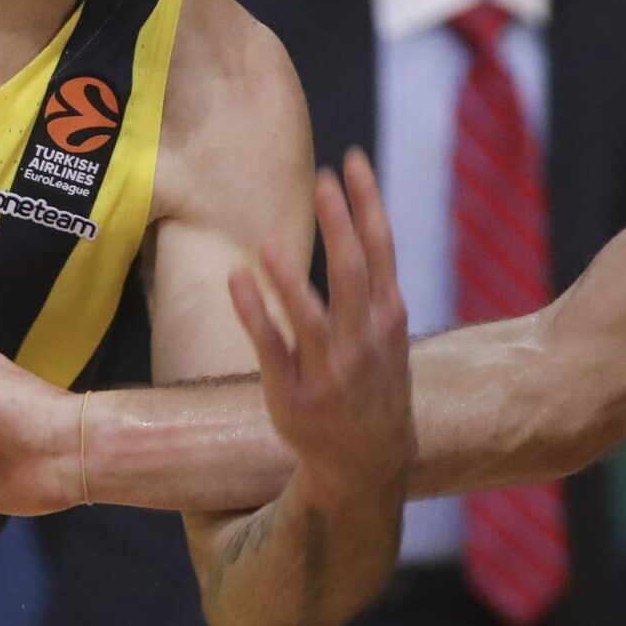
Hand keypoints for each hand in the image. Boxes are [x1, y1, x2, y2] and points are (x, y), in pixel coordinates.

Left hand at [227, 151, 409, 507]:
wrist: (366, 464)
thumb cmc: (371, 390)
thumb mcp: (388, 340)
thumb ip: (374, 292)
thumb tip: (361, 229)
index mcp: (387, 321)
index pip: (382, 251)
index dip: (367, 204)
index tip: (350, 161)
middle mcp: (363, 342)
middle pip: (352, 273)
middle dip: (339, 224)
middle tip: (321, 178)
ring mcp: (330, 371)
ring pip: (311, 316)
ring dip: (290, 278)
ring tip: (267, 242)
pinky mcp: (292, 394)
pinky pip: (271, 348)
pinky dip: (255, 313)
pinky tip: (237, 279)